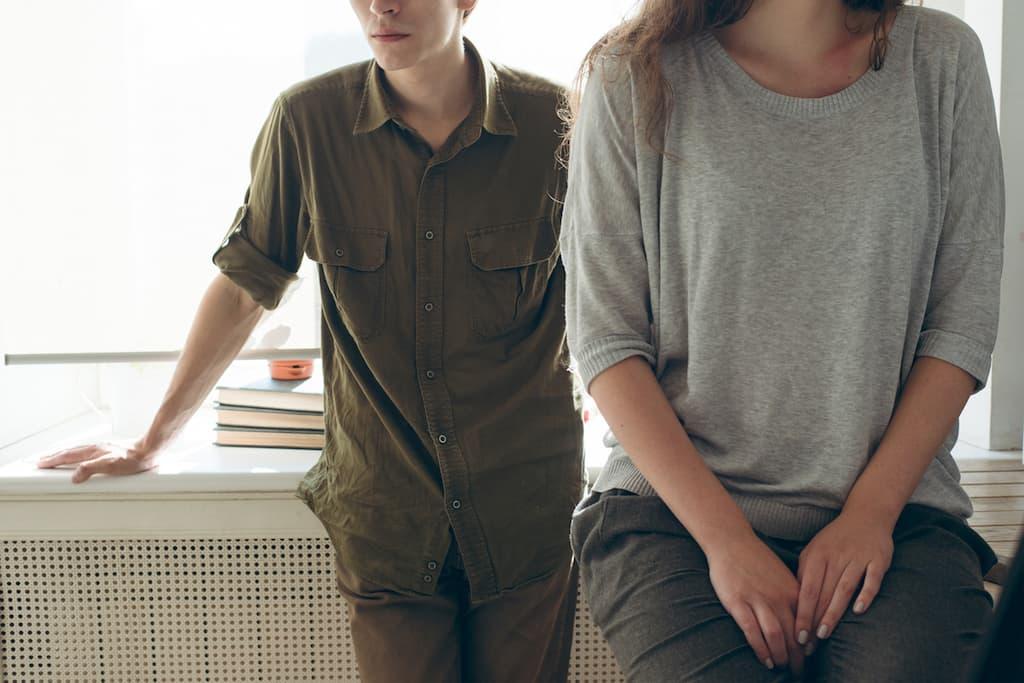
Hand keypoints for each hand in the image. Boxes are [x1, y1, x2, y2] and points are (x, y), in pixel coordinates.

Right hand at [36, 439, 158, 483]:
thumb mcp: (111, 466)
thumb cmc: (133, 459)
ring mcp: (102, 450)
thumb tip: (74, 477)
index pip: (67, 457)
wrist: (150, 451)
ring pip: (77, 452)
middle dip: (54, 457)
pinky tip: (81, 460)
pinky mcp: (109, 452)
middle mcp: (95, 449)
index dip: (52, 461)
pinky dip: (77, 457)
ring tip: (56, 459)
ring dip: (64, 456)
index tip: (40, 464)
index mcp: (92, 452)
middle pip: (69, 453)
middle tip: (41, 461)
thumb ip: (91, 469)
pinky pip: (86, 454)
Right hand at [707, 534, 804, 676]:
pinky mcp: (738, 602)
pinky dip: (761, 649)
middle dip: (798, 658)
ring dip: (781, 656)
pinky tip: (765, 660)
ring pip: (776, 636)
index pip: (807, 624)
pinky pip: (752, 632)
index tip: (810, 656)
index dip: (810, 645)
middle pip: (794, 635)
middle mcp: (779, 597)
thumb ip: (792, 595)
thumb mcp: (782, 574)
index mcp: (793, 591)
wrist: (731, 541)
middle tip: (799, 671)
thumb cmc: (756, 559)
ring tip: (782, 667)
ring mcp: (758, 600)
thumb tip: (801, 620)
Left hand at [795, 511, 893, 654]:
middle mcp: (836, 557)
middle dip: (814, 620)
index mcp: (817, 555)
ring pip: (844, 589)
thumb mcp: (814, 551)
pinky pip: (872, 579)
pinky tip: (859, 611)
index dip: (801, 612)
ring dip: (833, 612)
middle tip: (808, 644)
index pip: (807, 588)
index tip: (797, 634)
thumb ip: (805, 573)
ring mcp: (858, 558)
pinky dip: (866, 594)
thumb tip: (793, 602)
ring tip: (824, 634)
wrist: (866, 515)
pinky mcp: (878, 560)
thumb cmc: (835, 539)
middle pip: (823, 593)